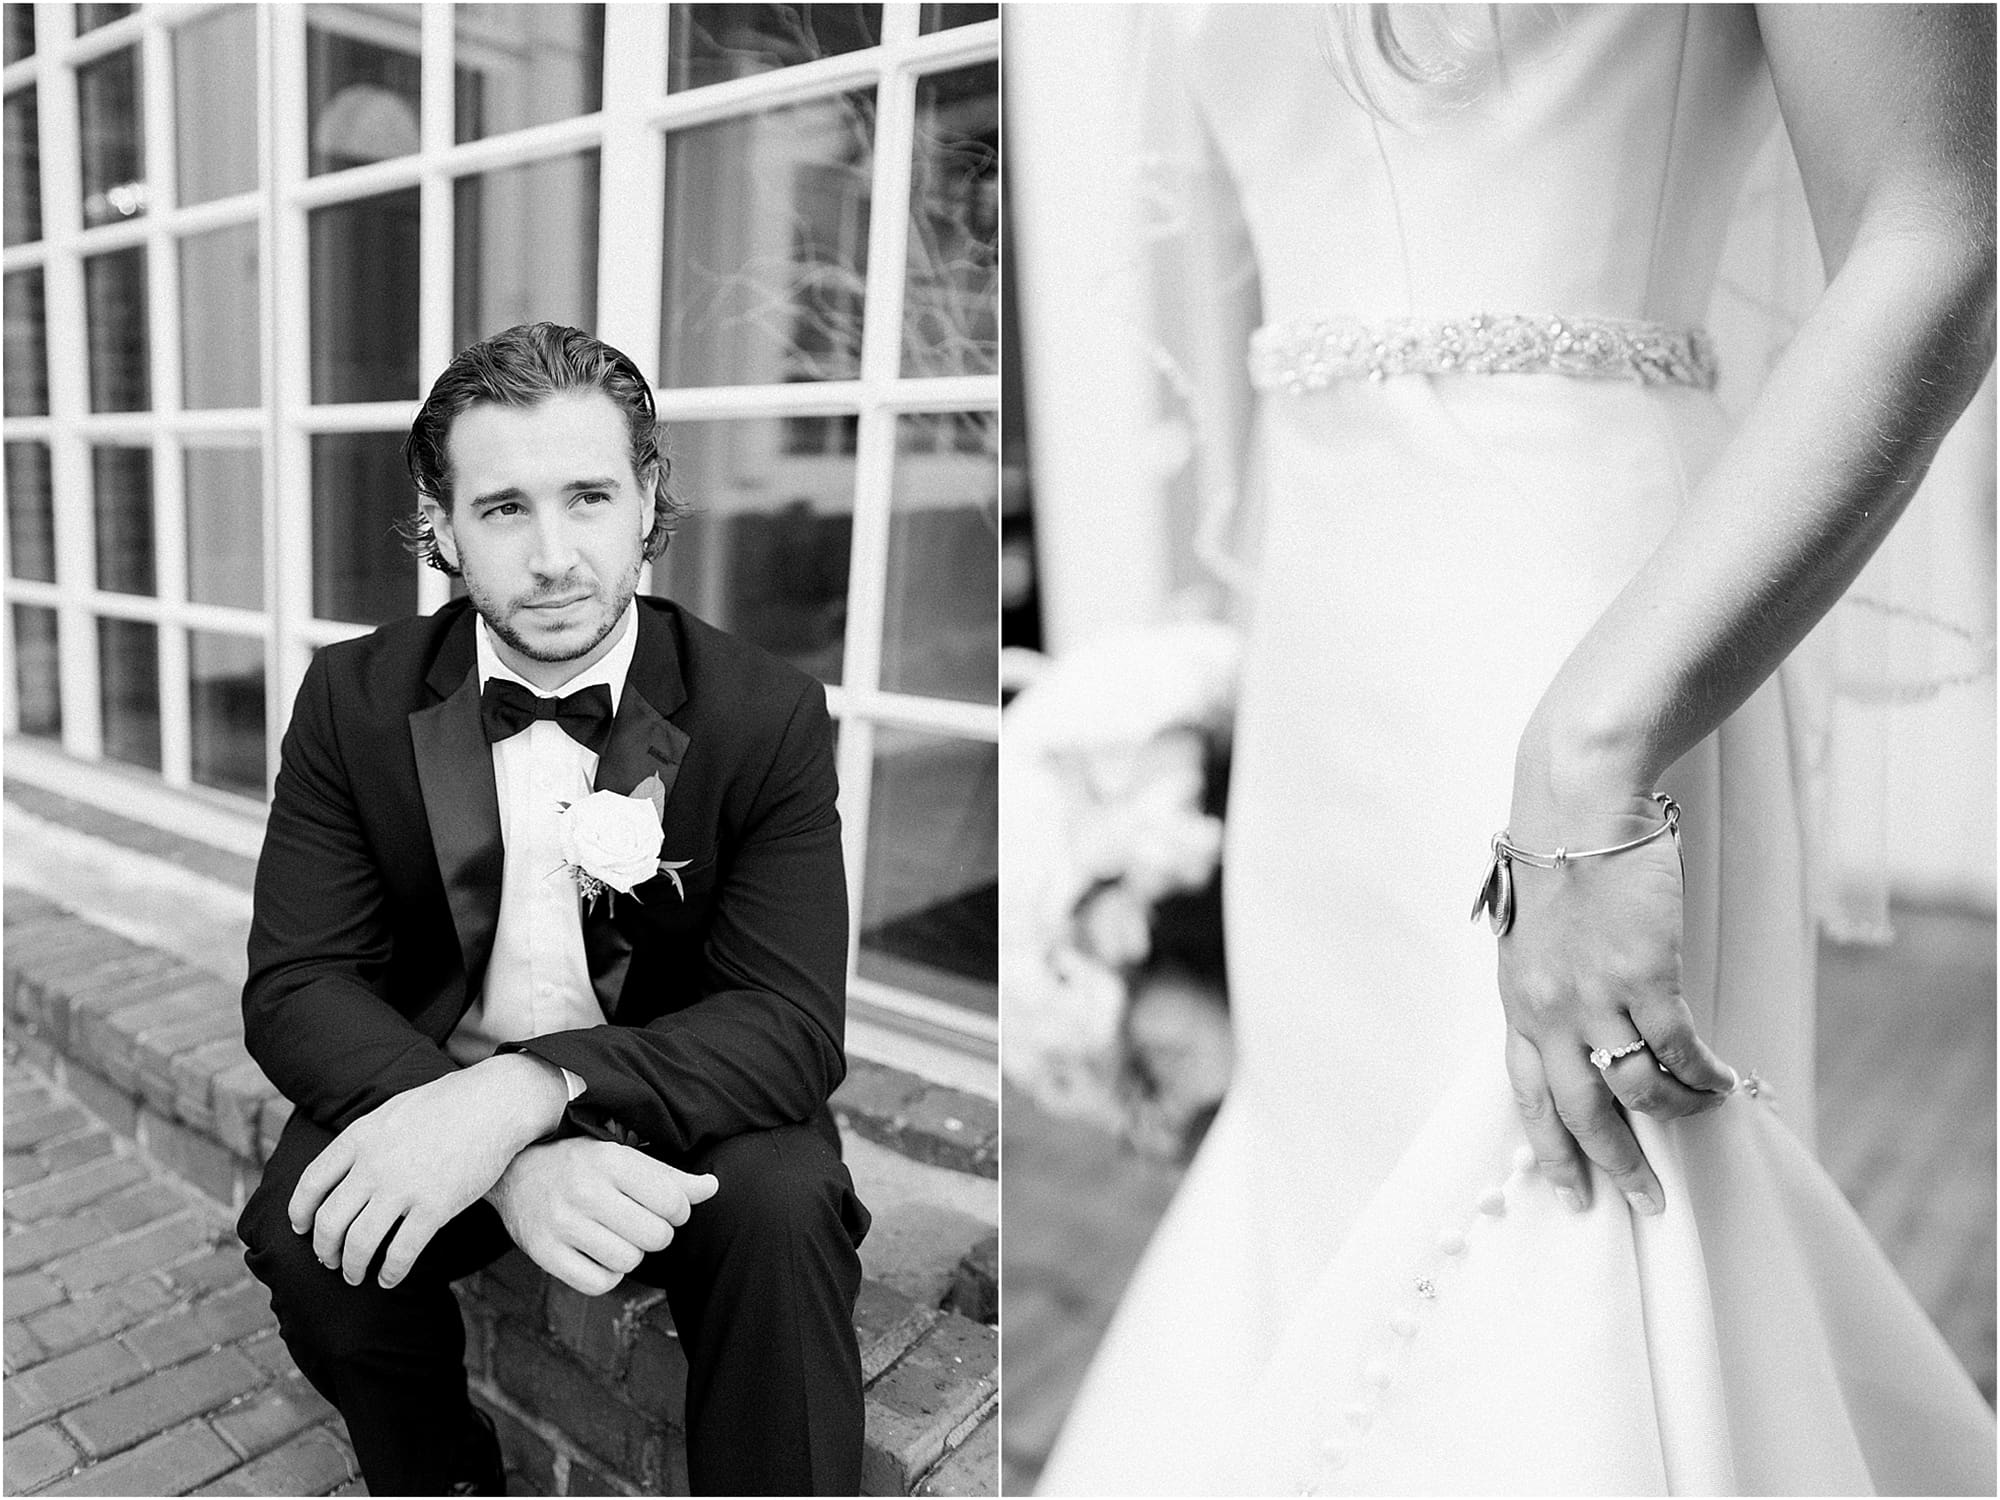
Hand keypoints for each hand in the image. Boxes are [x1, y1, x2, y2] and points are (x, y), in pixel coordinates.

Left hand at [288, 1054, 565, 1288]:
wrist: (496, 1102)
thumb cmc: (449, 1103)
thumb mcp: (394, 1110)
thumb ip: (366, 1138)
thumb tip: (346, 1166)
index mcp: (360, 1137)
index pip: (311, 1183)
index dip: (300, 1212)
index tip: (301, 1228)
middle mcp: (374, 1165)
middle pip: (330, 1222)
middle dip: (324, 1250)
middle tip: (329, 1261)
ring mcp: (404, 1187)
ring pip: (359, 1243)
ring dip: (352, 1267)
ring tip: (355, 1276)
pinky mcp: (436, 1207)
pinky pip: (401, 1252)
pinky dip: (390, 1272)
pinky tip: (389, 1279)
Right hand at [486, 1137, 718, 1295]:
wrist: (513, 1171)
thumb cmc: (579, 1163)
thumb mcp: (622, 1156)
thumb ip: (669, 1175)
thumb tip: (711, 1187)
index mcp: (610, 1160)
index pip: (673, 1201)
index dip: (678, 1211)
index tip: (663, 1206)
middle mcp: (585, 1191)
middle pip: (656, 1236)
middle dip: (656, 1234)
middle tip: (639, 1222)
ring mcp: (562, 1224)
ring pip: (629, 1262)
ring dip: (629, 1254)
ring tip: (614, 1236)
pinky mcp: (543, 1252)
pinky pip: (598, 1283)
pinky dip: (606, 1275)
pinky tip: (597, 1255)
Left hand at [1497, 775, 1736, 1217]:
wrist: (1578, 807)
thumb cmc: (1558, 867)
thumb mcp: (1531, 942)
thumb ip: (1548, 996)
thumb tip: (1582, 1047)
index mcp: (1516, 1006)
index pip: (1528, 1099)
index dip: (1551, 1152)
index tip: (1571, 1195)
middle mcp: (1548, 1011)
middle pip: (1579, 1112)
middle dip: (1615, 1165)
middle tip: (1647, 1200)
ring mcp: (1593, 996)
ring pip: (1636, 1087)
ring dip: (1674, 1113)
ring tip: (1699, 1116)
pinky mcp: (1643, 974)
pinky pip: (1678, 1048)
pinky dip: (1703, 1076)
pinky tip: (1721, 1084)